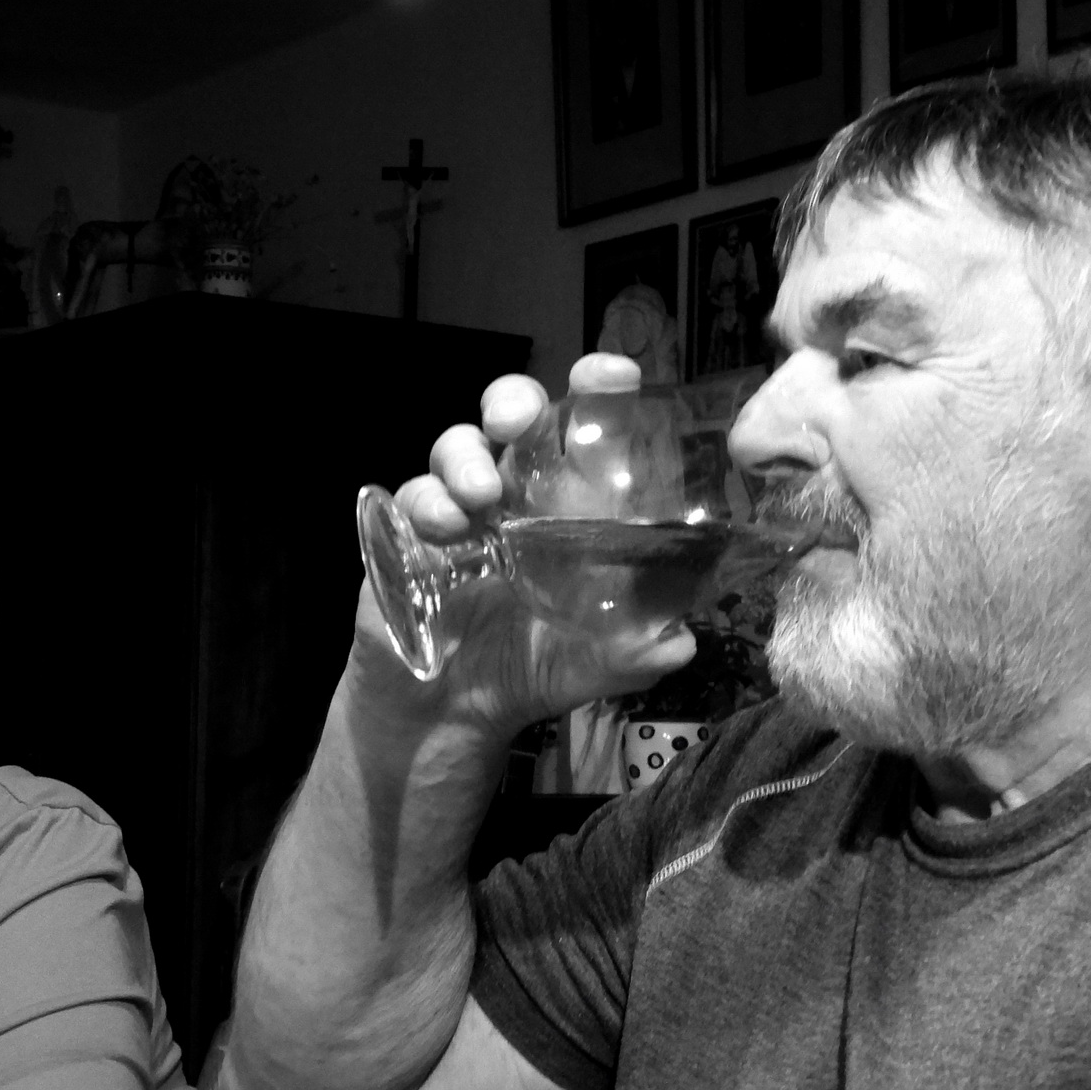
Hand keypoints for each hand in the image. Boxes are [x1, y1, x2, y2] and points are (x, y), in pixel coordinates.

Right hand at [350, 352, 694, 736]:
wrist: (450, 714)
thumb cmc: (532, 669)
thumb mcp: (597, 668)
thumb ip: (639, 653)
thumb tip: (679, 643)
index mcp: (574, 507)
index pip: (590, 432)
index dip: (601, 393)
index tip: (611, 375)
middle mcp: (520, 494)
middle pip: (517, 415)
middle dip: (515, 401)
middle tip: (515, 420)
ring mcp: (463, 508)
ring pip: (459, 445)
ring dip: (465, 458)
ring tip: (480, 498)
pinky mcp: (411, 534)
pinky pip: (414, 494)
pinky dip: (428, 502)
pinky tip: (445, 532)